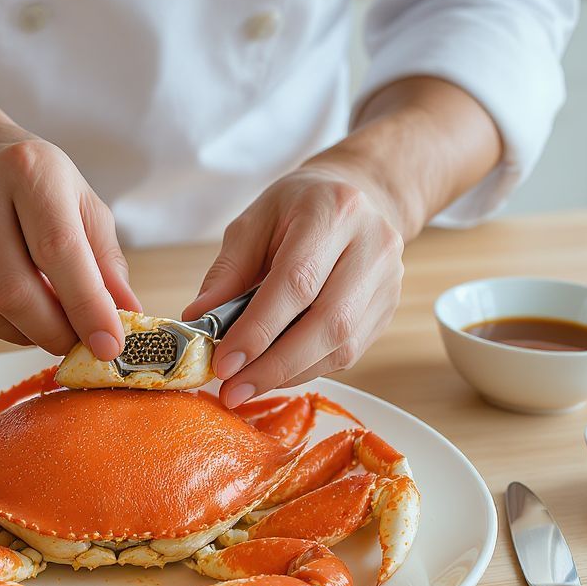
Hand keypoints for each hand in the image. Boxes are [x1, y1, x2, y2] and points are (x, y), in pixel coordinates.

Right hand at [0, 108, 139, 357]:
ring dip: (28, 335)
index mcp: (29, 170)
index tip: (109, 344)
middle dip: (55, 333)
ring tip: (51, 322)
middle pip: (15, 293)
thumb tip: (128, 316)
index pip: (59, 251)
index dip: (86, 306)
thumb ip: (107, 261)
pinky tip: (17, 309)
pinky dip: (1, 328)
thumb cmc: (33, 182)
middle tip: (79, 344)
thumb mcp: (82, 203)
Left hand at [185, 163, 405, 407]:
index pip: (297, 282)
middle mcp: (373, 246)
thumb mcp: (252, 224)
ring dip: (289, 374)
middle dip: (275, 366)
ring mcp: (388, 280)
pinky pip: (349, 353)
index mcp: (334, 212)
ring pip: (342, 346)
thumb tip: (198, 320)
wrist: (358, 195)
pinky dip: (306, 370)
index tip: (224, 363)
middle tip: (233, 390)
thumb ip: (227, 272)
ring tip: (246, 386)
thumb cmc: (296, 209)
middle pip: (328, 322)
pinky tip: (275, 373)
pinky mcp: (388, 308)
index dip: (259, 330)